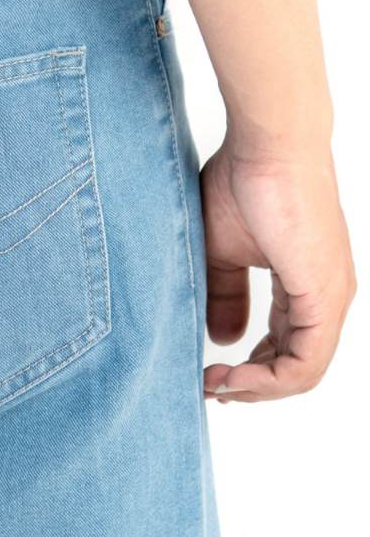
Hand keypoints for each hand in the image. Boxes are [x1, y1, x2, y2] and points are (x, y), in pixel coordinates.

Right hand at [200, 139, 355, 401]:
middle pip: (294, 368)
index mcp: (305, 285)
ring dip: (255, 389)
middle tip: (207, 388)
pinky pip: (304, 363)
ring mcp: (330, 299)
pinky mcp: (324, 297)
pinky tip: (233, 376)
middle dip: (248, 387)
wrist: (268, 147)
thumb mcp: (222, 251)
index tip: (207, 372)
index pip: (284, 346)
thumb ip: (226, 295)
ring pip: (302, 373)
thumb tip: (224, 340)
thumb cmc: (242, 184)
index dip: (246, 369)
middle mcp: (326, 297)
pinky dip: (267, 380)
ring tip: (215, 385)